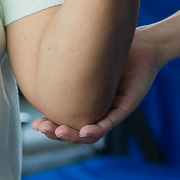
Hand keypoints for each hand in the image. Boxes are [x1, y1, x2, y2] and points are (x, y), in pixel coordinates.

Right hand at [31, 33, 164, 142]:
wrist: (145, 44)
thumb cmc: (115, 47)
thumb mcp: (85, 55)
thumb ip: (67, 60)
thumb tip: (41, 53)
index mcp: (87, 103)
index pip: (66, 121)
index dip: (50, 126)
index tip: (34, 123)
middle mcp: (99, 111)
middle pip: (75, 131)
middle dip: (56, 133)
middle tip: (39, 127)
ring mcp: (112, 110)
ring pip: (91, 133)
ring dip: (74, 136)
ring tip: (59, 131)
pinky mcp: (126, 106)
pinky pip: (110, 122)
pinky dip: (97, 128)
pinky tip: (85, 130)